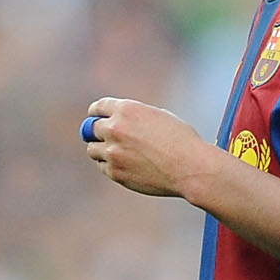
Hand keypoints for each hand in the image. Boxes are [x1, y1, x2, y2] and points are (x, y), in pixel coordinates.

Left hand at [82, 98, 223, 199]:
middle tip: (105, 137)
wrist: (189, 167)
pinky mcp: (115, 172)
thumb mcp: (158, 116)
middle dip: (98, 132)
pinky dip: (110, 165)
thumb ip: (135, 117)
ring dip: (101, 150)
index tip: (96, 118)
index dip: (96, 113)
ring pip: (92, 149)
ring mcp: (113, 152)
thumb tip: (120, 120)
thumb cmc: (181, 141)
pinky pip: (102, 167)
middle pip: (90, 128)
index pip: (98, 108)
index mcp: (127, 110)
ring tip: (117, 153)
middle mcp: (115, 129)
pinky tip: (125, 165)